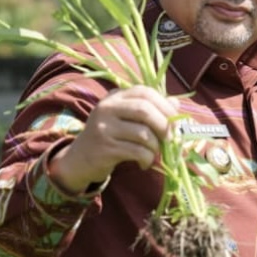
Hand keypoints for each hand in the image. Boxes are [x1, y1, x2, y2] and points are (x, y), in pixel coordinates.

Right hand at [49, 86, 178, 191]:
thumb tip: (177, 104)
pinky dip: (147, 159)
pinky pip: (137, 152)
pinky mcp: (105, 147)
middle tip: (169, 139)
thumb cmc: (109, 137)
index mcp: (114, 97)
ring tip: (153, 153)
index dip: (164, 105)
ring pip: (143, 134)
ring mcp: (104, 127)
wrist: (79, 160)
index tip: (174, 120)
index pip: (145, 92)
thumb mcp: (126, 119)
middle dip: (164, 126)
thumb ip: (150, 110)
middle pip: (145, 110)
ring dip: (155, 147)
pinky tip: (144, 163)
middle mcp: (107, 108)